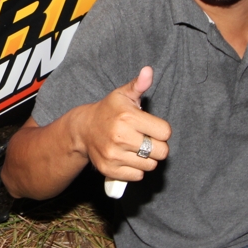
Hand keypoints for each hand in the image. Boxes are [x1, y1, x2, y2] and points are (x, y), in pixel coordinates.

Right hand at [71, 66, 171, 184]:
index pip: (165, 132)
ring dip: (146, 158)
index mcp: (128, 117)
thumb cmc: (108, 111)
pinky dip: (136, 169)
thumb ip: (139, 84)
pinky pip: (137, 175)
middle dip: (156, 146)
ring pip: (150, 165)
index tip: (150, 127)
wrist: (82, 129)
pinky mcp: (109, 169)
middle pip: (161, 152)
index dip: (161, 130)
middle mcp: (121, 137)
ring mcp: (114, 155)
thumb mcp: (123, 94)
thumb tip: (148, 71)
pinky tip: (128, 157)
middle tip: (145, 139)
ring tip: (135, 148)